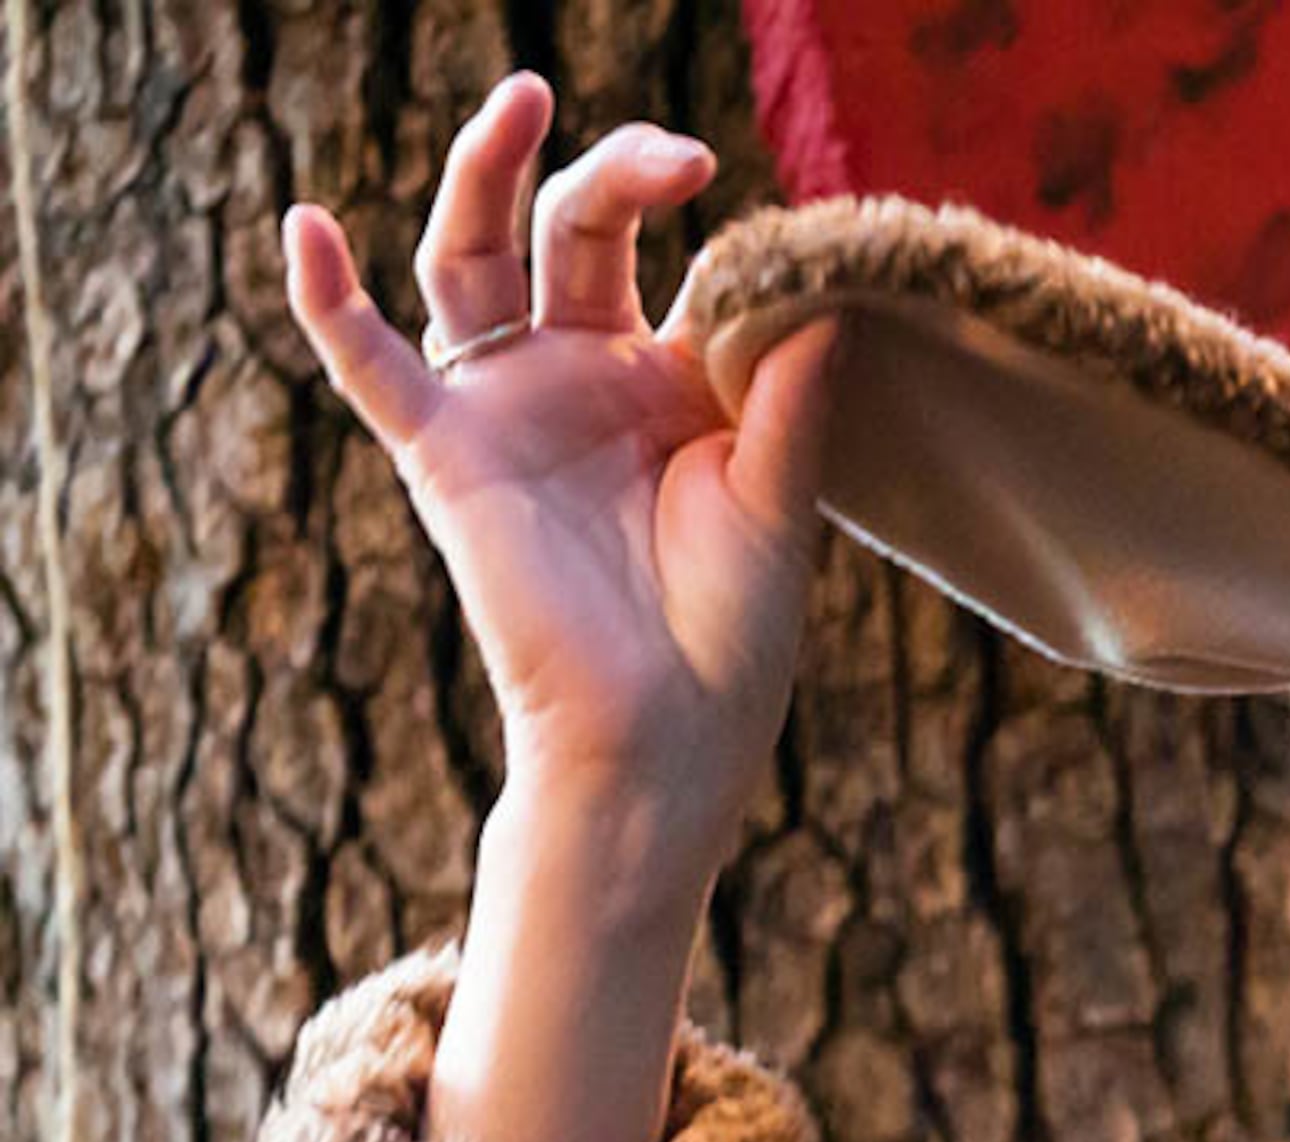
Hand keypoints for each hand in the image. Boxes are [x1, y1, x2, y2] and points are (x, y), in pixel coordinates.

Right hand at [285, 75, 835, 1141]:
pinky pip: (370, 365)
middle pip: (570, 232)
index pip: (666, 257)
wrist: (666, 738)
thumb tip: (825, 292)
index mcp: (666, 380)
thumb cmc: (732, 632)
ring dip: (486, 174)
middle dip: (611, 174)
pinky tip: (307, 225)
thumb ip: (795, 393)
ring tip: (521, 98)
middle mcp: (580, 375)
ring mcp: (510, 406)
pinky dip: (328, 298)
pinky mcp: (450, 452)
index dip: (698, 218)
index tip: (746, 196)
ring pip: (473, 260)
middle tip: (675, 155)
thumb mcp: (780, 495)